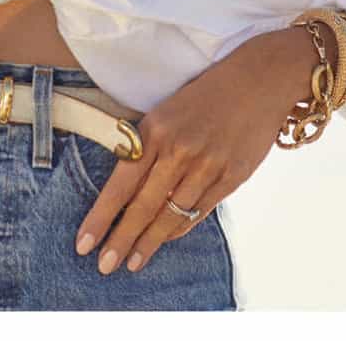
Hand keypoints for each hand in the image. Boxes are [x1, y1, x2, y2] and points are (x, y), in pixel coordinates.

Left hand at [73, 26, 314, 275]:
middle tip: (105, 266)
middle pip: (143, 207)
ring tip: (134, 262)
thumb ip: (149, 146)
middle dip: (121, 240)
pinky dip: (181, 227)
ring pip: (171, 215)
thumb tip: (128, 190)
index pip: (121, 185)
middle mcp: (180, 150)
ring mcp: (208, 164)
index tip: (83, 245)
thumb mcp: (169, 109)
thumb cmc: (210, 93)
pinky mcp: (232, 175)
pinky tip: (167, 238)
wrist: (262, 78)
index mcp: (157, 130)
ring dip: (150, 242)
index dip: (100, 218)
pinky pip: (200, 211)